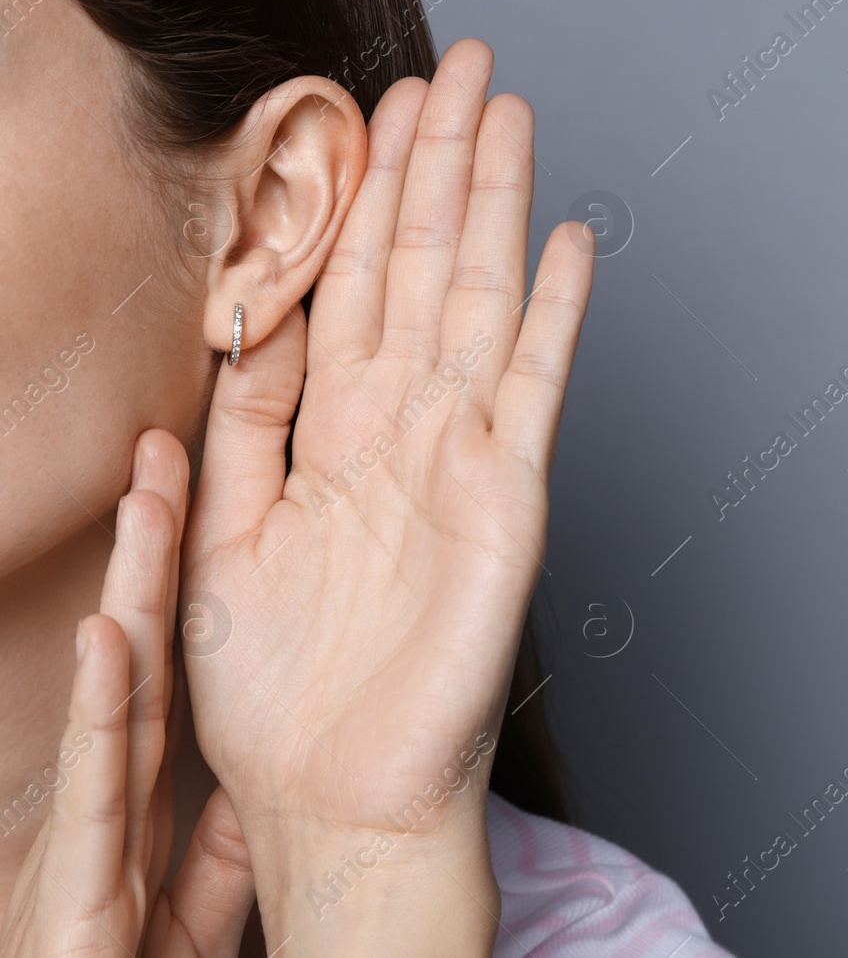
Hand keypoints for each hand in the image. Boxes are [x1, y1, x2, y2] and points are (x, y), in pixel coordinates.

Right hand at [0, 430, 255, 957]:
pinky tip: (106, 637)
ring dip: (128, 596)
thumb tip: (268, 789)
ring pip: (114, 694)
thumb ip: (229, 842)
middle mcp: (109, 795)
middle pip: (141, 653)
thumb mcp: (192, 902)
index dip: (180, 587)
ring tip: (148, 501)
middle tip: (167, 450)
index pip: (167, 666)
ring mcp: (86, 832)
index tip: (193, 500)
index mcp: (142, 795)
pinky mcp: (74, 886)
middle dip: (151, 555)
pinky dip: (99, 709)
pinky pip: (93, 784)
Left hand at [179, 39, 593, 949]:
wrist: (343, 796)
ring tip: (504, 112)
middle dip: (438, 163)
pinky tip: (566, 243)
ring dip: (492, 202)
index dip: (366, 196)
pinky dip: (557, 313)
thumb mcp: (220, 538)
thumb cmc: (283, 695)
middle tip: (458, 69)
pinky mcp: (513, 496)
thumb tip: (251, 327)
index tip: (374, 112)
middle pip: (426, 266)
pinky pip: (536, 385)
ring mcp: (465, 456)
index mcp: (337, 438)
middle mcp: (406, 432)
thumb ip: (242, 428)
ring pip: (479, 299)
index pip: (355, 285)